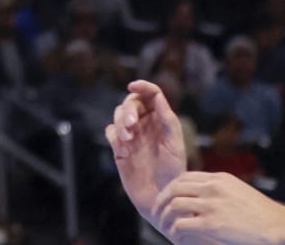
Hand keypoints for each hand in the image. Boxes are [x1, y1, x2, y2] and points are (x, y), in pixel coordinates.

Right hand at [104, 80, 188, 222]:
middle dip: (129, 109)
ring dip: (120, 122)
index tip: (132, 86)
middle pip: (132, 102)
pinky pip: (110, 132)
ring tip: (128, 139)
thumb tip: (157, 94)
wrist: (161, 198)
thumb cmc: (173, 172)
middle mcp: (146, 124)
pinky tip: (124, 150)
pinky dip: (114, 136)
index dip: (142, 86)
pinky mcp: (119, 148)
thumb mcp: (174, 144)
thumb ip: (167, 119)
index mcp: (161, 120)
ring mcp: (132, 136)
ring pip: (118, 115)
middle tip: (131, 123)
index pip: (151, 94)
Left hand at [153, 171, 284, 244]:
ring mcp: (211, 205)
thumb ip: (219, 190)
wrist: (278, 225)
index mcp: (219, 178)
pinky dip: (174, 230)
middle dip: (161, 200)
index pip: (184, 177)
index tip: (166, 198)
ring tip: (163, 226)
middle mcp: (212, 188)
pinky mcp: (211, 224)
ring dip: (164, 216)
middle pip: (174, 188)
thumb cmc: (261, 213)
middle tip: (156, 211)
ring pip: (174, 205)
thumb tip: (202, 195)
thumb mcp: (238, 191)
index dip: (171, 188)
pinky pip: (182, 224)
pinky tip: (175, 237)